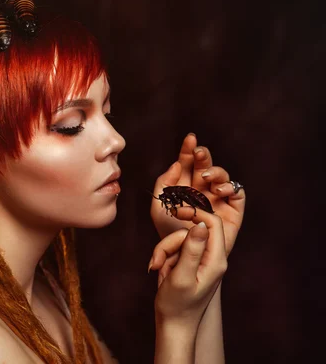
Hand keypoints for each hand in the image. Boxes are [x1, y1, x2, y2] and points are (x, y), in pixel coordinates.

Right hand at [149, 208, 226, 329]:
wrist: (173, 325)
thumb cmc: (177, 305)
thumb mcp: (182, 276)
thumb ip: (192, 249)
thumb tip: (200, 223)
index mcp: (215, 260)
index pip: (213, 224)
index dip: (196, 213)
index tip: (176, 212)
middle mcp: (211, 258)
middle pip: (190, 232)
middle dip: (170, 243)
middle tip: (159, 261)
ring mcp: (200, 260)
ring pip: (179, 240)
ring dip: (164, 252)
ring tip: (159, 270)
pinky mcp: (189, 263)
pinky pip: (174, 249)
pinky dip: (164, 257)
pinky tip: (162, 272)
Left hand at [150, 133, 245, 255]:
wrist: (183, 257)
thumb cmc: (169, 234)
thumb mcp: (159, 208)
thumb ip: (164, 185)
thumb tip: (176, 164)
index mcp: (185, 186)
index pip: (189, 163)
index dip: (189, 150)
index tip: (190, 139)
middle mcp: (203, 190)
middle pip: (206, 166)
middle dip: (204, 156)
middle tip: (198, 153)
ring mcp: (218, 200)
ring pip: (222, 177)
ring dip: (216, 172)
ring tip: (205, 179)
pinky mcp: (233, 211)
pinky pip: (237, 194)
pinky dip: (231, 187)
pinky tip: (219, 190)